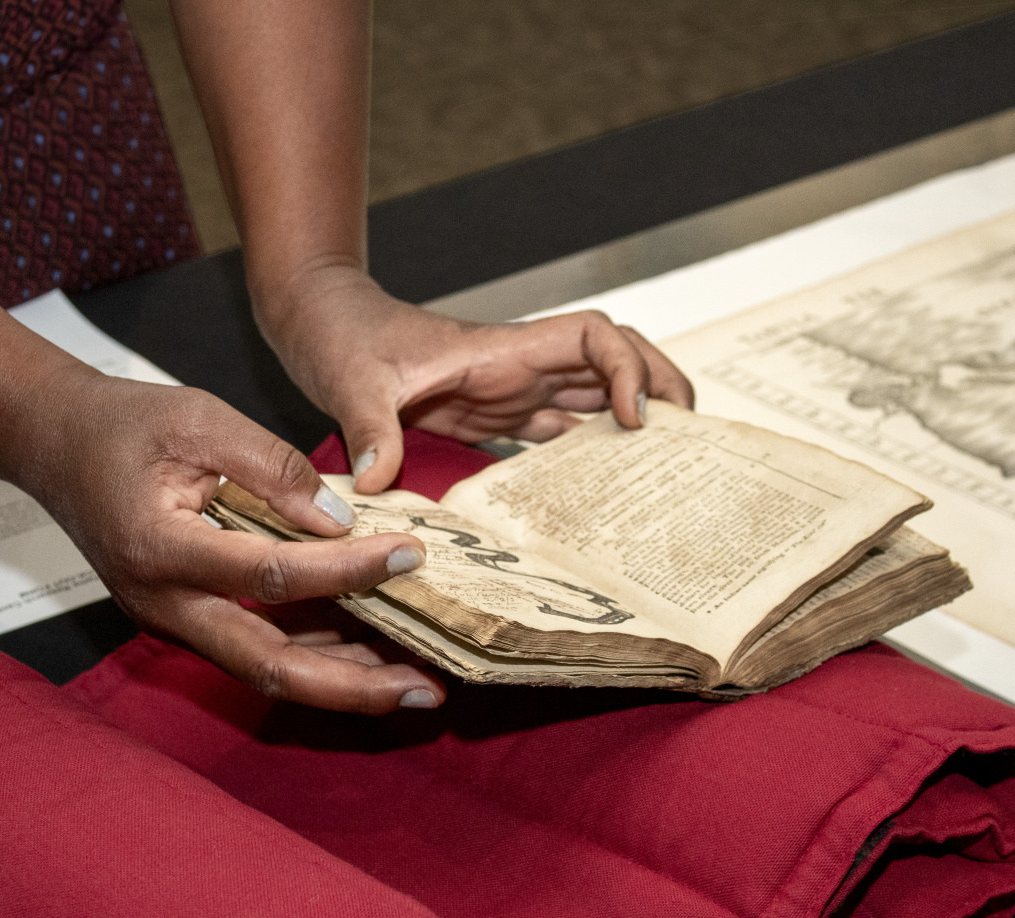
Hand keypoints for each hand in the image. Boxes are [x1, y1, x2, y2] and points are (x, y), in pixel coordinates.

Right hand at [15, 366, 445, 713]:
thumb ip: (274, 467)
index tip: (410, 554)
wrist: (53, 444)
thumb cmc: (122, 425)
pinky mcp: (186, 618)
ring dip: (341, 681)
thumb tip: (340, 520)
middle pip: (269, 667)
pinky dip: (313, 654)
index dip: (347, 570)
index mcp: (162, 550)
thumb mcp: (201, 419)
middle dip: (352, 686)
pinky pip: (255, 649)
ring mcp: (172, 619)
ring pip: (265, 670)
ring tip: (412, 682)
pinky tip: (367, 651)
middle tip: (425, 690)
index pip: (272, 575)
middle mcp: (164, 604)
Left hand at [257, 264, 694, 492]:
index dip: (629, 369)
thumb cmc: (342, 336)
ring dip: (634, 426)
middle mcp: (518, 368)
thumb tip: (375, 484)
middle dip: (661, 389)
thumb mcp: (351, 383)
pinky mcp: (494, 416)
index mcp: (502, 350)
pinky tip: (604, 495)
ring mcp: (510, 392)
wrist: (323, 325)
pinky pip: (558, 433)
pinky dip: (588, 457)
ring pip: (595, 398)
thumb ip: (369, 430)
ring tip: (670, 471)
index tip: (633, 419)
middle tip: (691, 439)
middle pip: (616, 363)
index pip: (593, 337)